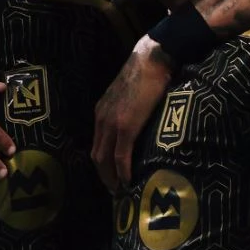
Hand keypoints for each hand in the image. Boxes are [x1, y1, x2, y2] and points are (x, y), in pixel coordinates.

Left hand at [92, 36, 173, 191]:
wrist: (152, 58)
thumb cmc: (147, 73)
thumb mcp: (129, 93)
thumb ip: (128, 109)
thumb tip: (138, 122)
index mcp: (101, 111)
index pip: (96, 144)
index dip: (102, 163)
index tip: (111, 176)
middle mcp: (101, 119)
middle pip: (96, 156)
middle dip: (104, 176)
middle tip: (115, 190)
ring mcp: (112, 123)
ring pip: (105, 160)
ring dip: (111, 178)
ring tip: (122, 191)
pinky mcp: (126, 126)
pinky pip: (120, 156)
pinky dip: (123, 172)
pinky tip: (129, 182)